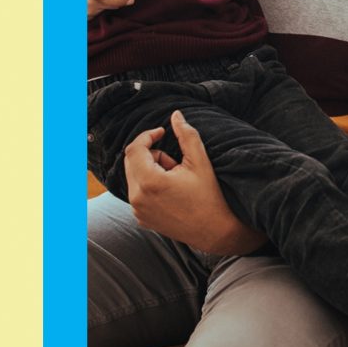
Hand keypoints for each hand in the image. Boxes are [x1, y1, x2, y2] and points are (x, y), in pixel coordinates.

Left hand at [123, 111, 266, 256]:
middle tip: (175, 162)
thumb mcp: (200, 161)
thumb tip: (175, 115)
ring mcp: (138, 211)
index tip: (163, 132)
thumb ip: (186, 135)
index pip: (135, 149)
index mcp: (149, 182)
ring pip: (134, 177)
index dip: (147, 135)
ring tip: (176, 179)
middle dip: (151, 154)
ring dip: (151, 171)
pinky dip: (149, 186)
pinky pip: (138, 193)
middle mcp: (138, 198)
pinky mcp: (141, 219)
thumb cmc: (210, 196)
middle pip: (131, 161)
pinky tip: (171, 193)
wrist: (216, 231)